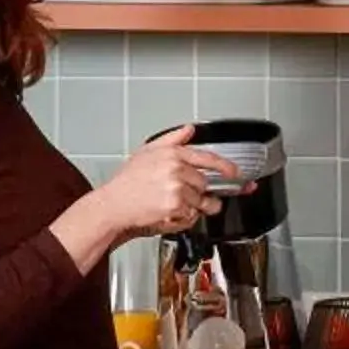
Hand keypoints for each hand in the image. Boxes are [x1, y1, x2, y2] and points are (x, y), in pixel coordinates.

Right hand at [98, 126, 243, 240]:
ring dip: (191, 207)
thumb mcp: (146, 152)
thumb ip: (172, 139)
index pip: (208, 157)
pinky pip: (192, 215)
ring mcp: (177, 187)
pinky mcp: (176, 206)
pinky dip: (184, 218)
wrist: (113, 205)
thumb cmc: (126, 182)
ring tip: (171, 205)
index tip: (235, 173)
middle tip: (183, 197)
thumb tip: (189, 130)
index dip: (226, 166)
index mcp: (172, 153)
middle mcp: (176, 169)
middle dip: (199, 192)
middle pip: (205, 183)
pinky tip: (167, 213)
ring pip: (200, 201)